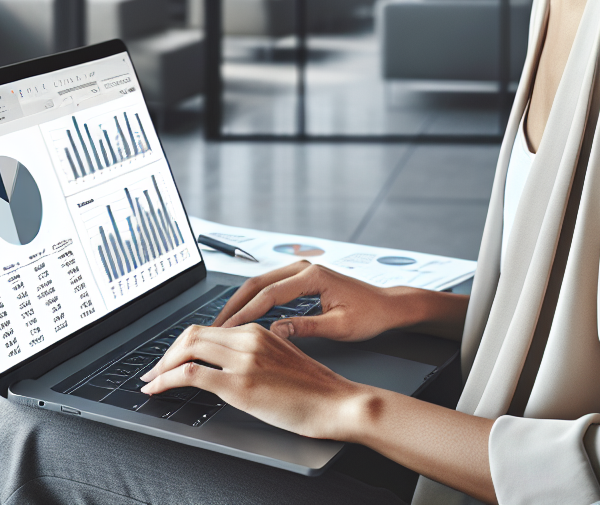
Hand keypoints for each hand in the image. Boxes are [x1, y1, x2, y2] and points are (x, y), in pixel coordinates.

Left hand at [139, 322, 364, 440]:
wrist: (336, 402)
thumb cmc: (315, 389)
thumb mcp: (282, 361)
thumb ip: (255, 356)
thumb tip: (228, 367)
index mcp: (259, 331)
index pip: (208, 329)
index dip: (182, 344)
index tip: (170, 360)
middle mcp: (249, 338)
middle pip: (192, 334)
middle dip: (167, 354)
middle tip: (155, 371)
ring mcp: (244, 359)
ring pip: (187, 349)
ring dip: (163, 366)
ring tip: (153, 382)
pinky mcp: (240, 383)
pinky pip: (191, 374)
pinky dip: (167, 380)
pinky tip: (159, 390)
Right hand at [211, 261, 423, 341]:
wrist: (387, 305)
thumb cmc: (369, 315)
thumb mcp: (340, 327)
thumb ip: (307, 328)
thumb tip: (275, 332)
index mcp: (312, 276)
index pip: (268, 295)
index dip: (243, 315)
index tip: (224, 331)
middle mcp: (304, 268)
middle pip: (256, 284)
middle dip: (233, 306)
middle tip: (212, 328)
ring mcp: (302, 271)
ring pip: (260, 284)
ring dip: (240, 303)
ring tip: (221, 325)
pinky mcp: (302, 278)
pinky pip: (270, 288)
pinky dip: (253, 301)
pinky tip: (243, 319)